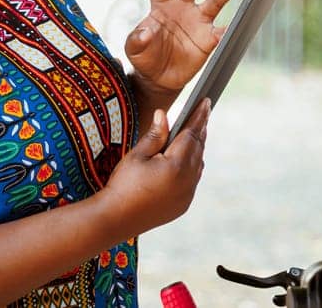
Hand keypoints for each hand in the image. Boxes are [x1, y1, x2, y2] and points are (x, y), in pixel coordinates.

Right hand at [97, 104, 208, 240]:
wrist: (114, 219)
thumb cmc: (122, 185)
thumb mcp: (137, 155)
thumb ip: (155, 135)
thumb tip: (164, 114)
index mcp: (176, 166)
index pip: (192, 133)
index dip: (199, 116)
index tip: (206, 101)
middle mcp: (187, 181)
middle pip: (198, 147)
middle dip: (200, 128)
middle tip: (203, 111)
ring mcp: (187, 195)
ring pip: (198, 164)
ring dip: (197, 147)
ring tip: (196, 131)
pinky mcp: (183, 205)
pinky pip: (193, 180)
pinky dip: (193, 165)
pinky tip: (188, 158)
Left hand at [125, 0, 242, 97]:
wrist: (160, 79)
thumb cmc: (145, 57)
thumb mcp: (134, 48)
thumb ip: (137, 39)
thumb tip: (147, 33)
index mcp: (161, 6)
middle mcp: (182, 8)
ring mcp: (197, 21)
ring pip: (214, 1)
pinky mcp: (208, 39)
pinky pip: (219, 33)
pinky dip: (225, 31)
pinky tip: (230, 28)